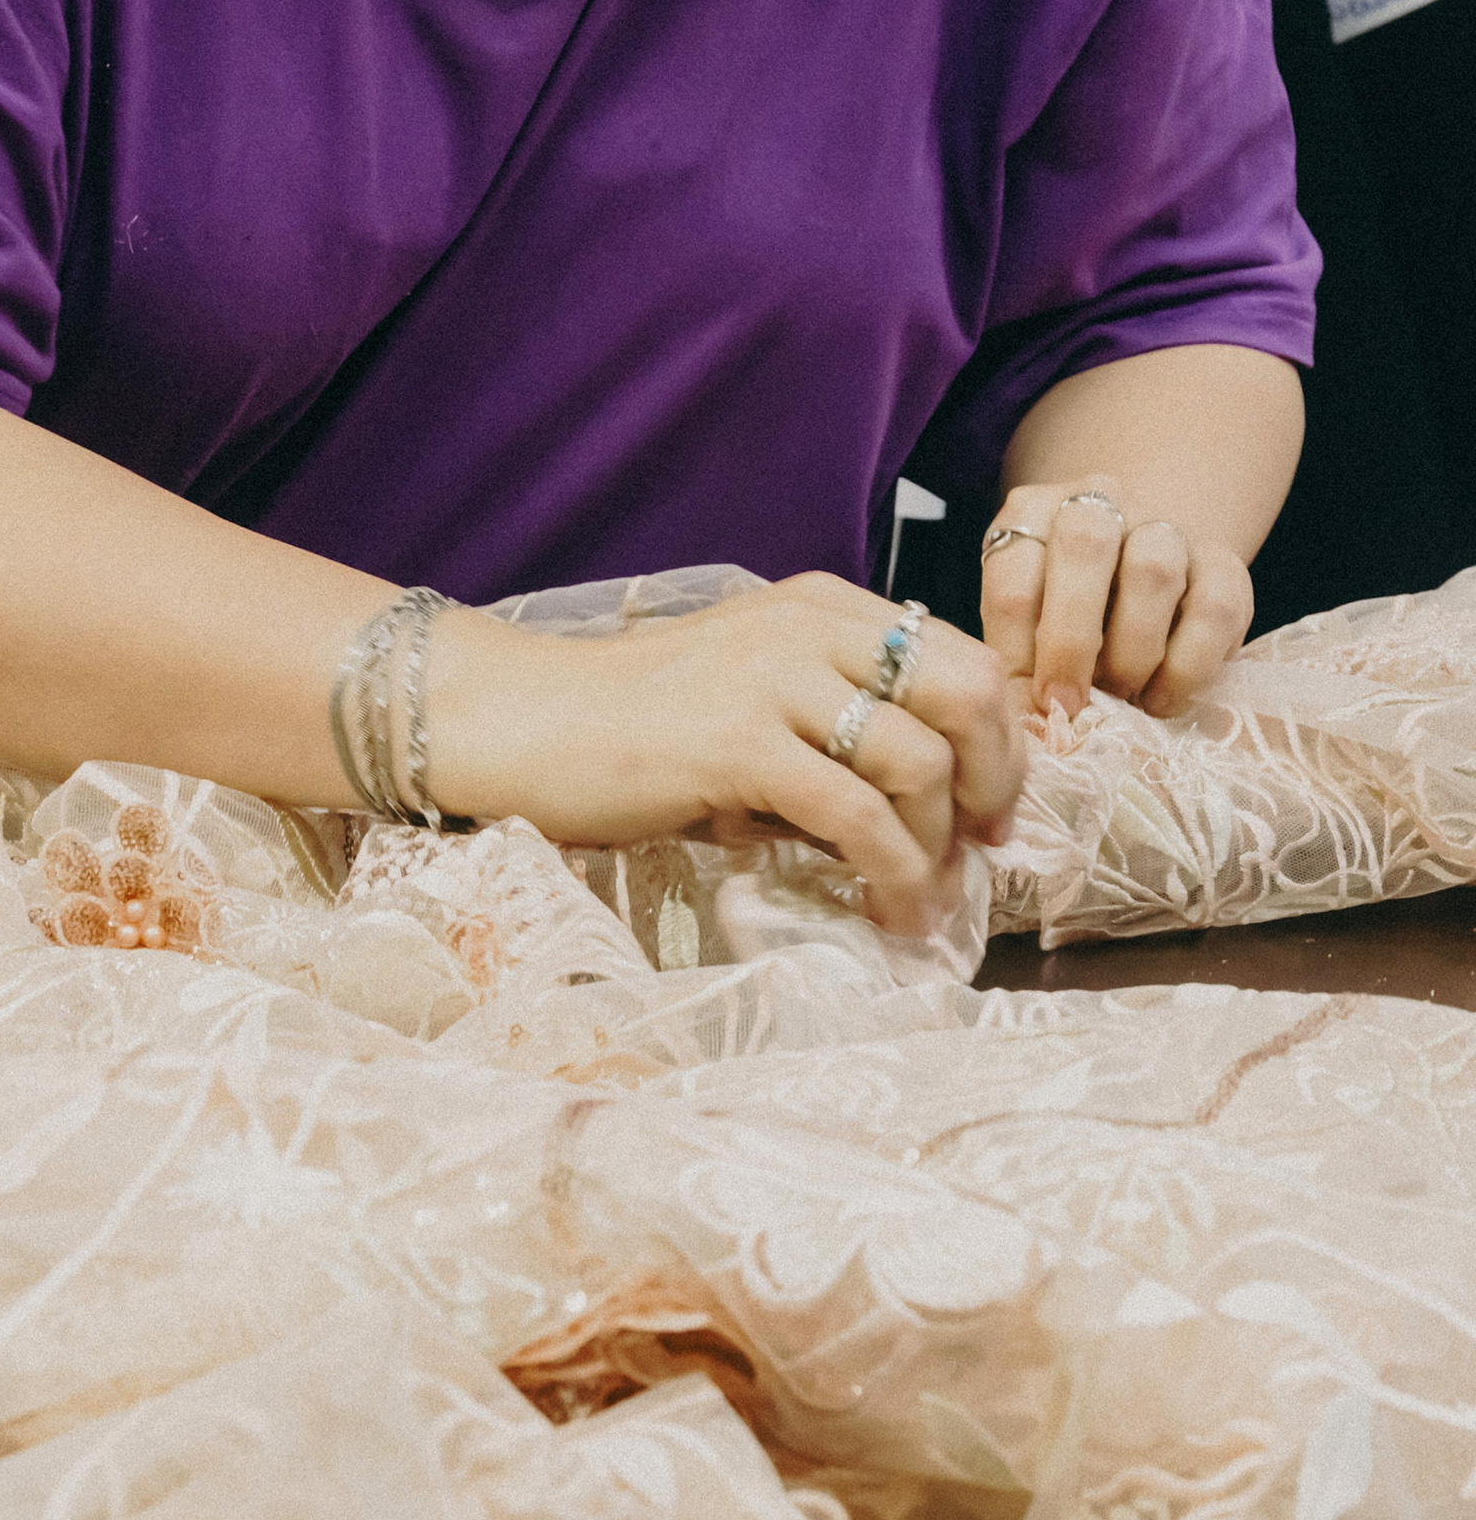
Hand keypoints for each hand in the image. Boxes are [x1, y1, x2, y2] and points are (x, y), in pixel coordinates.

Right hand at [448, 574, 1026, 933]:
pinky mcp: (739, 746)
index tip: (988, 808)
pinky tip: (886, 911)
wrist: (522, 723)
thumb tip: (914, 805)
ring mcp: (773, 682)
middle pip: (967, 693)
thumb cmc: (626, 724)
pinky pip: (856, 816)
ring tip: (922, 900)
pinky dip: (892, 874)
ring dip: (937, 847)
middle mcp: (809, 629)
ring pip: (920, 762)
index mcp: (818, 608)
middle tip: (981, 849)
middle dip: (994, 782)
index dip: (998, 738)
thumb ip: (824, 720)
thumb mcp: (744, 692)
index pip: (960, 655)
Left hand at [977, 479, 1255, 719]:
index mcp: (1031, 515)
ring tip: (1120, 700)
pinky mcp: (1223, 562)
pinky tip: (1162, 700)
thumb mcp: (1023, 632)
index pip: (1014, 573)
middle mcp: (1098, 503)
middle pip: (1085, 548)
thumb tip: (1030, 725)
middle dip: (1072, 640)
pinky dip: (1188, 666)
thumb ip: (1019, 663)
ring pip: (1155, 572)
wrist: (1134, 585)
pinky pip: (1217, 609)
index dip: (1017, 648)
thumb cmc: (1060, 620)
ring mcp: (1164, 526)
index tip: (1032, 703)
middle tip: (1070, 705)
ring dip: (1132, 653)